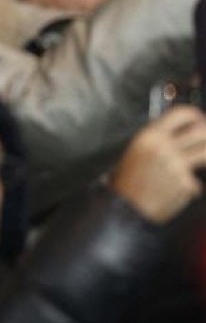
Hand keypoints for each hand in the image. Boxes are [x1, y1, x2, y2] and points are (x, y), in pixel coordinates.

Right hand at [111, 105, 205, 223]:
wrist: (124, 209)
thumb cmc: (126, 181)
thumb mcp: (136, 152)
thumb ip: (158, 141)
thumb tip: (181, 133)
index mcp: (149, 136)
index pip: (181, 114)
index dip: (194, 115)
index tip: (198, 120)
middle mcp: (165, 147)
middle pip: (201, 131)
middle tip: (202, 142)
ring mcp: (177, 166)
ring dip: (204, 157)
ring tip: (194, 164)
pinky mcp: (186, 184)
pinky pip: (195, 181)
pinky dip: (188, 186)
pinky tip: (173, 191)